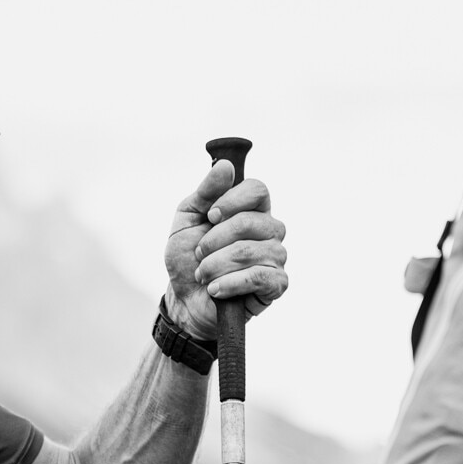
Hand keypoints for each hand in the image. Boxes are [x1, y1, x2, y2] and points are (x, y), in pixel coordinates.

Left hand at [163, 160, 288, 339]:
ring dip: (216, 265)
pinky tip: (215, 290)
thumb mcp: (188, 218)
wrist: (185, 298)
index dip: (231, 201)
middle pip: (250, 221)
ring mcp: (276, 256)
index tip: (210, 216)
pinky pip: (258, 277)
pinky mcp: (277, 283)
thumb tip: (225, 165)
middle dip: (214, 241)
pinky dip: (229, 283)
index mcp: (253, 209)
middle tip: (200, 255)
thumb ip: (205, 191)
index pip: (258, 189)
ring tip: (204, 275)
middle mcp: (270, 229)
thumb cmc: (189, 257)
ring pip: (249, 251)